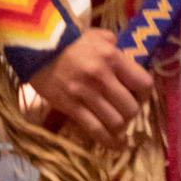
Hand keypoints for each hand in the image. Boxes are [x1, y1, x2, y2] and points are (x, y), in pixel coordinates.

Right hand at [29, 29, 153, 147]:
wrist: (35, 45)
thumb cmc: (68, 38)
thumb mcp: (96, 36)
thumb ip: (115, 47)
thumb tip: (127, 60)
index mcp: (112, 57)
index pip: (143, 84)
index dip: (144, 94)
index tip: (139, 96)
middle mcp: (102, 77)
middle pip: (131, 108)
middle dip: (132, 113)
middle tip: (125, 111)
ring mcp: (85, 93)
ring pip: (115, 122)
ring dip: (120, 128)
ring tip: (119, 127)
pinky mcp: (70, 106)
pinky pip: (94, 129)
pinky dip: (108, 141)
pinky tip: (116, 145)